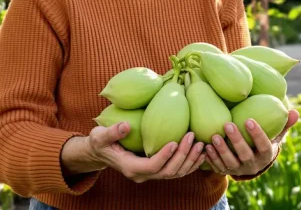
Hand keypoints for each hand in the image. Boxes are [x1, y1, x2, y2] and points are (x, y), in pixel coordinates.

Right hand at [84, 122, 205, 183]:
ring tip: (201, 144)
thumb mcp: (100, 135)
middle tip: (192, 137)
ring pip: (175, 173)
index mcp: (130, 167)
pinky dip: (189, 163)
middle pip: (167, 171)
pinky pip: (176, 170)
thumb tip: (125, 126)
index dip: (165, 155)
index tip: (176, 140)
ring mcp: (150, 173)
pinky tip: (199, 151)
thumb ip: (112, 132)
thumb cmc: (100, 141)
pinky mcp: (156, 169)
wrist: (100, 152)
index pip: (152, 166)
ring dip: (190, 160)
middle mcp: (142, 175)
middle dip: (182, 156)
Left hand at [204, 109, 299, 176]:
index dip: (257, 135)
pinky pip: (218, 167)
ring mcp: (239, 170)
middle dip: (236, 141)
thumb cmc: (263, 141)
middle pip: (245, 155)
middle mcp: (253, 165)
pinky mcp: (226, 171)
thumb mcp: (275, 134)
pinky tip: (206, 146)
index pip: (264, 145)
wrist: (251, 161)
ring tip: (214, 136)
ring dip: (222, 150)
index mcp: (266, 155)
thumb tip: (295, 112)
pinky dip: (212, 158)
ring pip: (230, 162)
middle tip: (228, 124)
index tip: (249, 120)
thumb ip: (284, 124)